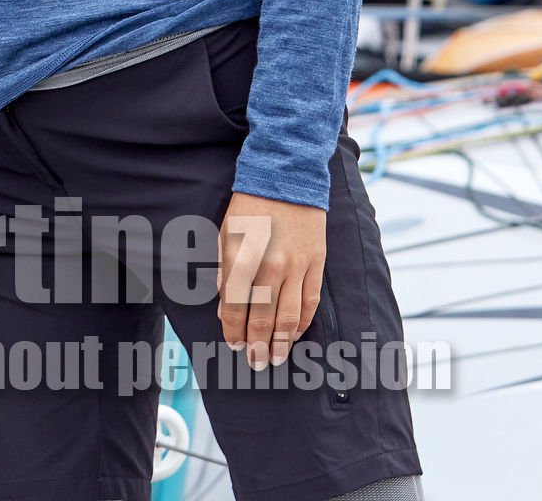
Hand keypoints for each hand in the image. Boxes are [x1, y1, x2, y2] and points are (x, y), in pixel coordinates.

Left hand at [217, 191, 324, 369]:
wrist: (286, 178)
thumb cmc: (249, 205)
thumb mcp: (226, 233)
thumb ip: (225, 270)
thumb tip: (224, 306)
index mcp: (242, 256)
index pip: (235, 306)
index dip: (233, 329)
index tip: (233, 343)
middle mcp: (269, 266)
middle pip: (263, 317)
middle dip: (257, 344)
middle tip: (255, 362)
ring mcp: (296, 267)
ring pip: (289, 316)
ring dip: (280, 342)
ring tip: (274, 358)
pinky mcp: (316, 264)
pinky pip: (310, 302)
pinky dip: (302, 323)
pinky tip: (294, 335)